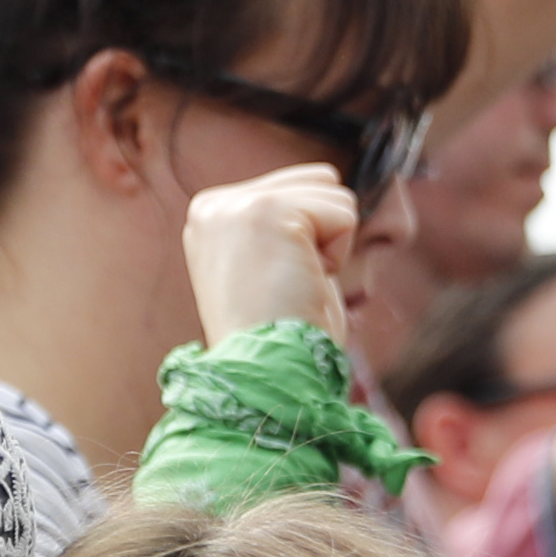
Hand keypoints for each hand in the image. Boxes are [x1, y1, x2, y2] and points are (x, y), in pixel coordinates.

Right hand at [182, 163, 358, 343]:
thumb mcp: (276, 264)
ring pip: (334, 192)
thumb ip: (290, 221)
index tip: (277, 284)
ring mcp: (234, 204)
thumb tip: (329, 183)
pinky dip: (337, 258)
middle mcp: (212, 204)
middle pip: (318, 178)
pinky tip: (301, 285)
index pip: (297, 186)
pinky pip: (344, 215)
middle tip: (291, 283)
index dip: (311, 239)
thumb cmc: (283, 336)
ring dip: (330, 246)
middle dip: (323, 234)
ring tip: (294, 284)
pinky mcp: (264, 211)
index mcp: (211, 216)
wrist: (269, 377)